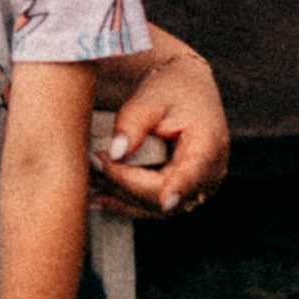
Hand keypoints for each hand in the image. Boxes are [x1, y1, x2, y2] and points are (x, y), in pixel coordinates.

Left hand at [95, 39, 227, 214]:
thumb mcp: (151, 96)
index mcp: (208, 145)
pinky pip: (152, 208)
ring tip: (90, 176)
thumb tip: (115, 152)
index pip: (194, 171)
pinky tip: (99, 199)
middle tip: (93, 159)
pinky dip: (125, 203)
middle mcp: (208, 174)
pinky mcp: (180, 194)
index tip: (165, 200)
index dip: (179, 187)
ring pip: (155, 207)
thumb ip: (133, 122)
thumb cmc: (170, 90)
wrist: (185, 92)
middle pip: (164, 193)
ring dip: (120, 196)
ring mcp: (195, 189)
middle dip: (124, 181)